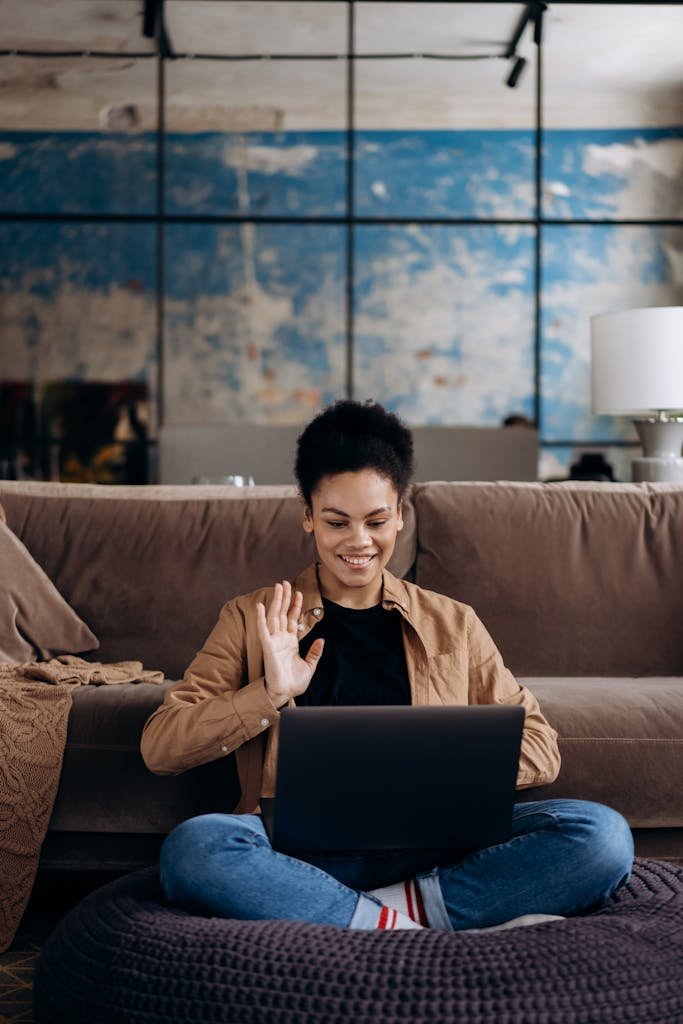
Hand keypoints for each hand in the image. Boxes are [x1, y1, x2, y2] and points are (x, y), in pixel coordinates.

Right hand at [256, 581, 323, 706]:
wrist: (285, 693)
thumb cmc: (295, 682)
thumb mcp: (310, 665)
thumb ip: (315, 652)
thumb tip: (322, 640)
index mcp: (290, 642)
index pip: (292, 619)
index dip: (295, 605)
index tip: (298, 592)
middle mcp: (280, 639)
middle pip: (282, 613)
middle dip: (284, 598)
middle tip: (285, 582)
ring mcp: (273, 641)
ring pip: (274, 616)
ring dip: (276, 601)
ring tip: (278, 586)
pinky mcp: (268, 647)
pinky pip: (263, 630)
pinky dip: (261, 618)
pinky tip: (261, 606)